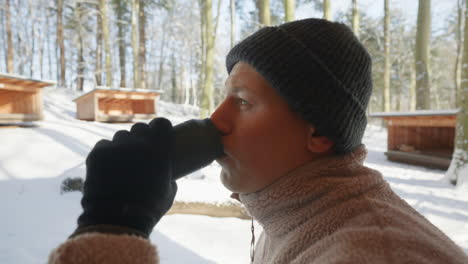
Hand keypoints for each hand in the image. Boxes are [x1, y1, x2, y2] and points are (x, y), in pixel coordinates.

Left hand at [73, 118, 176, 237]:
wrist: (117, 220)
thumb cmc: (148, 209)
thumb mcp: (168, 191)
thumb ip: (167, 174)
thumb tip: (167, 173)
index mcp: (160, 149)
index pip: (161, 123)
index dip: (160, 129)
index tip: (158, 137)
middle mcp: (139, 143)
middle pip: (140, 128)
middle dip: (141, 137)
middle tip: (140, 152)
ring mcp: (117, 146)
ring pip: (121, 136)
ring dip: (123, 146)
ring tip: (122, 163)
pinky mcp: (98, 153)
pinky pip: (104, 145)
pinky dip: (106, 154)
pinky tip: (107, 168)